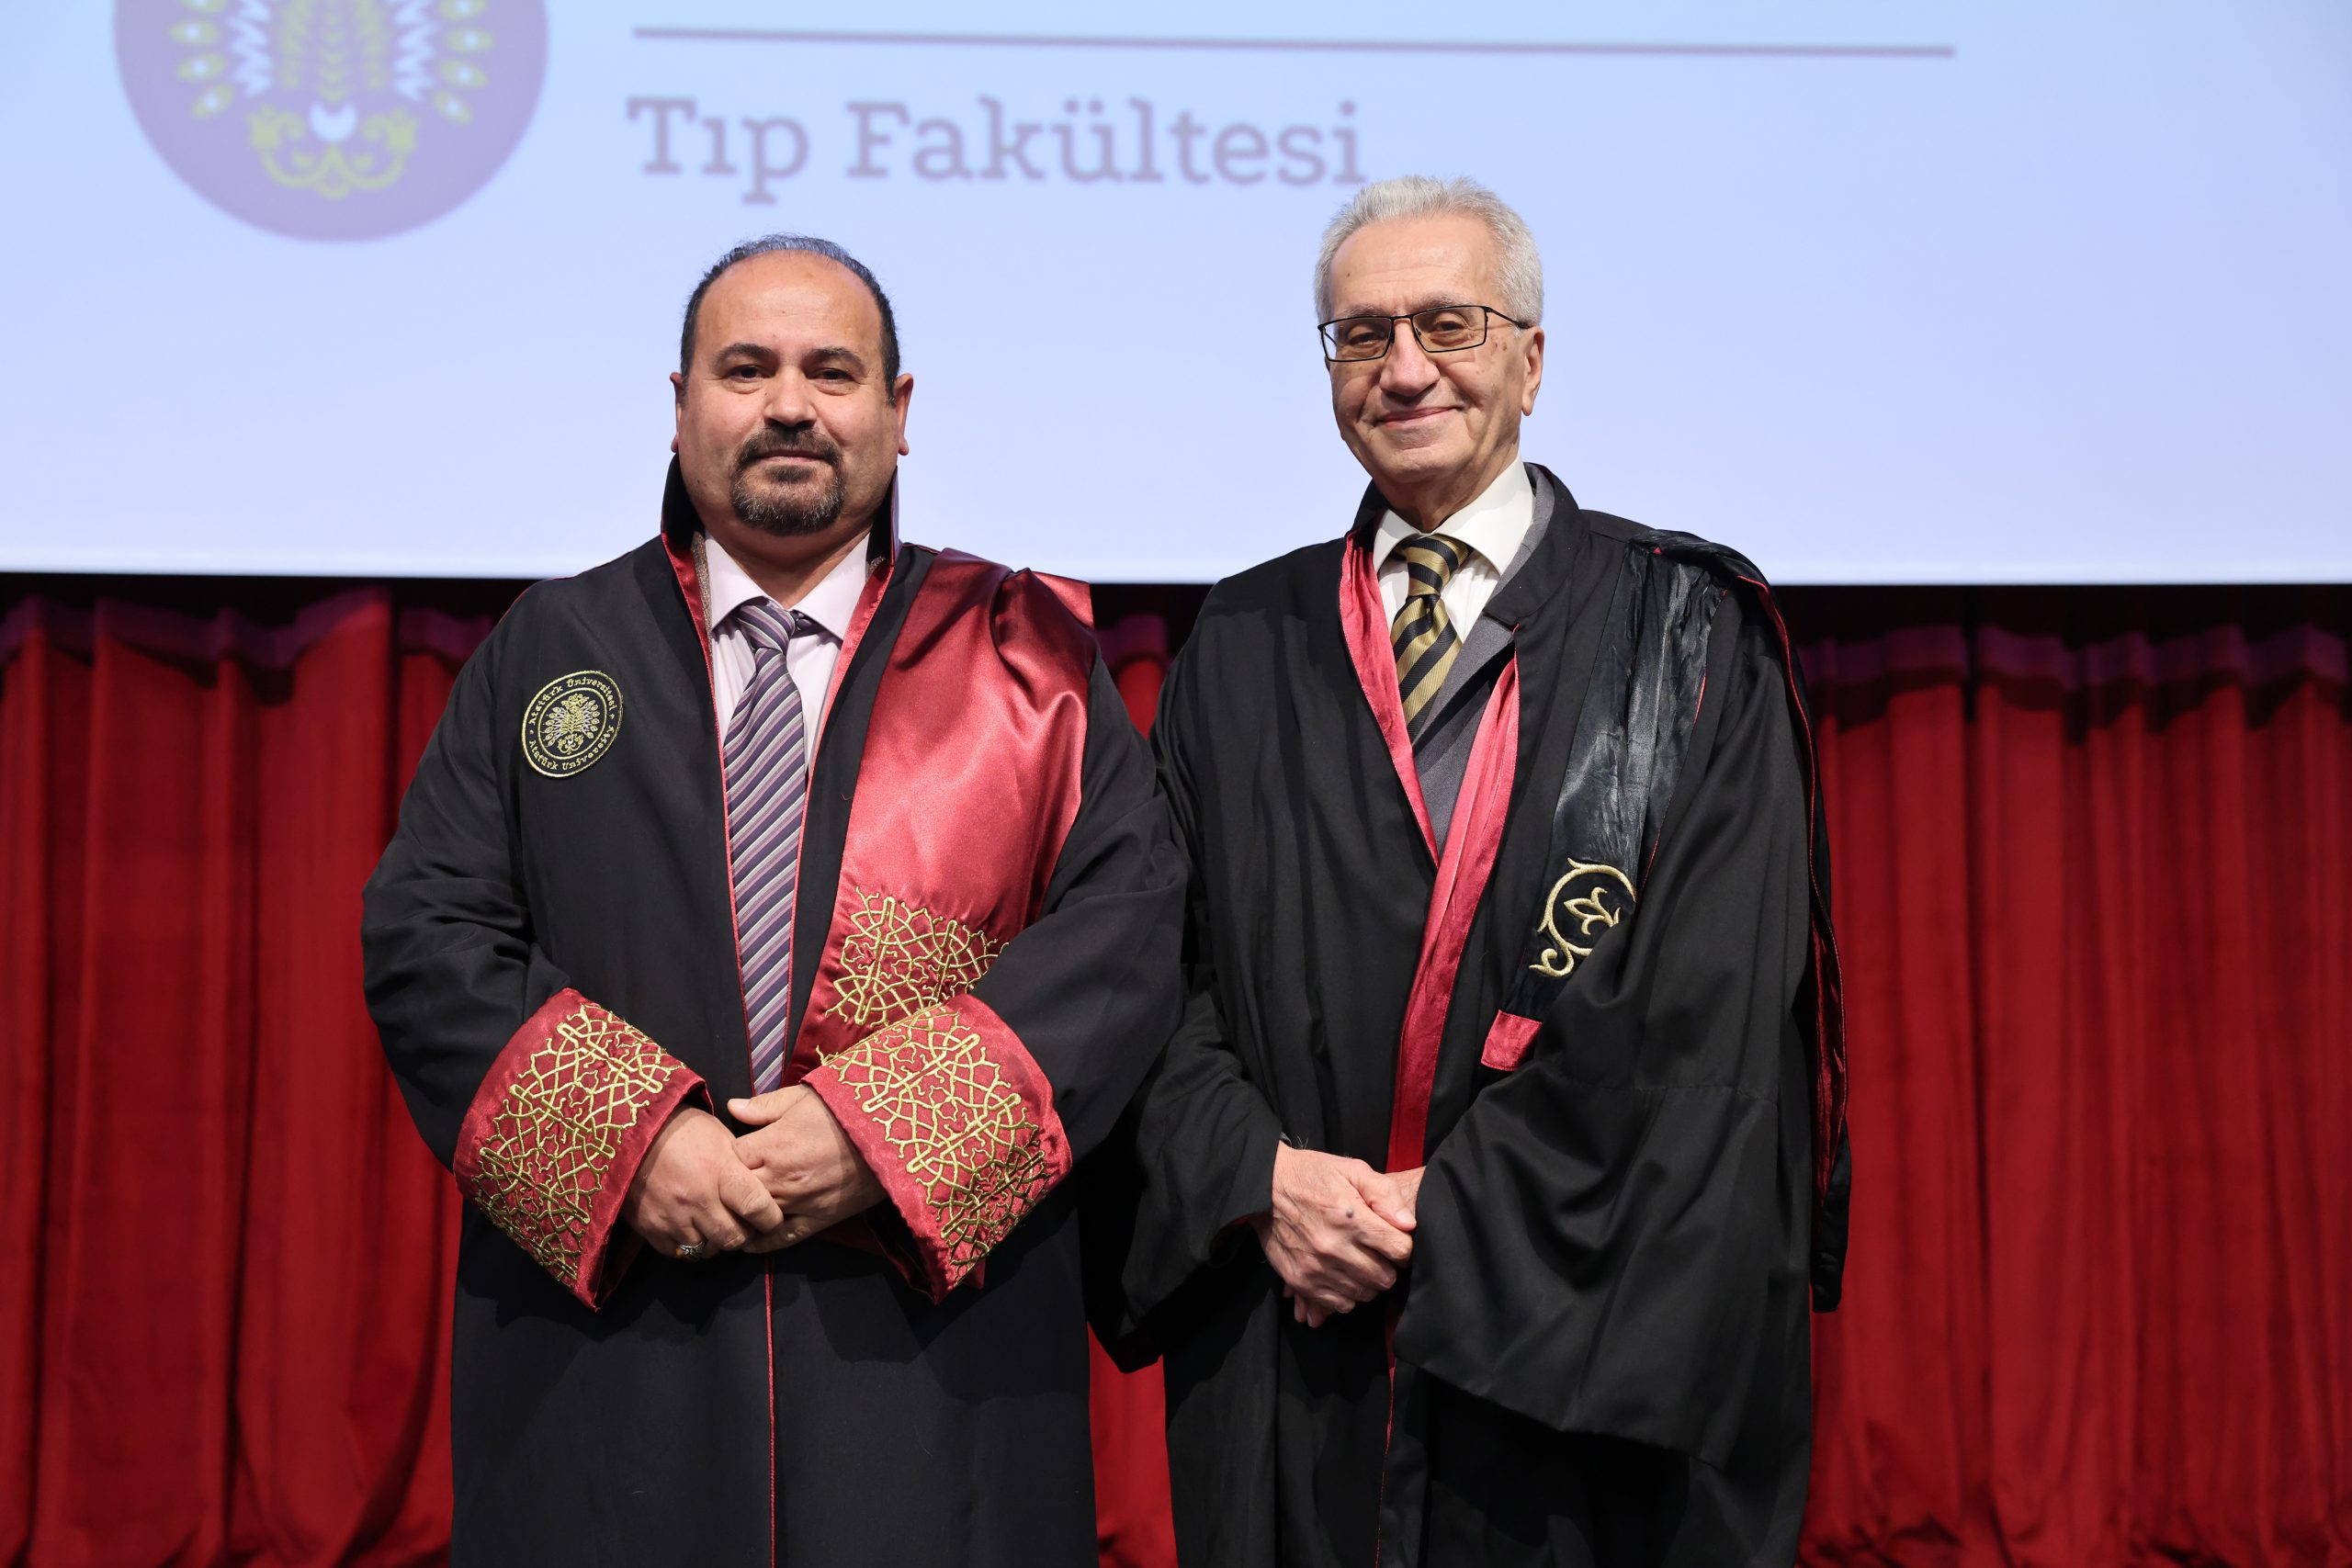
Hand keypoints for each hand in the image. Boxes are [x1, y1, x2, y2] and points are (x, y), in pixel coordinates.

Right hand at [624, 1105, 783, 1257]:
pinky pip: (679, 1253)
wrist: (631, 1133)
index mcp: (720, 1171)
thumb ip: (741, 1166)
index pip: (757, 1207)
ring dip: (714, 1241)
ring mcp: (673, 1217)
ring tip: (712, 1224)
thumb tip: (761, 1189)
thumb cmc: (682, 1130)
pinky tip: (690, 1228)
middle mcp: (699, 1199)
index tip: (771, 1217)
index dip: (770, 1218)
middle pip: (734, 1238)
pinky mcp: (651, 1229)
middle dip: (743, 1234)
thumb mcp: (720, 1137)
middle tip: (740, 1223)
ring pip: (707, 1250)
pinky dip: (688, 1245)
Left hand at [726, 1086, 885, 1251]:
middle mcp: (780, 1178)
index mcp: (773, 1145)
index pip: (730, 1157)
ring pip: (755, 1217)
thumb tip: (731, 1107)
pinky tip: (750, 1242)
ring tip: (731, 1213)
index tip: (731, 1152)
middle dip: (729, 1187)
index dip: (726, 1155)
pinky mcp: (819, 1219)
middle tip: (726, 1183)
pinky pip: (784, 1238)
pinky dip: (764, 1243)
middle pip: (736, 1191)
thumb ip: (764, 1106)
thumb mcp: (802, 1097)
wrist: (890, 1134)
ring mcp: (799, 1202)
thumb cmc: (845, 1110)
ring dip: (742, 1214)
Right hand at [1249, 1145, 1415, 1325]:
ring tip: (1359, 1263)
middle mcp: (1334, 1246)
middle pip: (1385, 1277)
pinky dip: (1348, 1295)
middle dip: (1388, 1266)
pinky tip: (1344, 1276)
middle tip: (1378, 1253)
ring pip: (1365, 1294)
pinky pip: (1340, 1305)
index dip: (1404, 1247)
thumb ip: (1385, 1194)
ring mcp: (1316, 1267)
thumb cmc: (1313, 1176)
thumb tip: (1409, 1224)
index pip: (1401, 1251)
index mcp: (1351, 1218)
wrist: (1265, 1187)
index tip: (1395, 1241)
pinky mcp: (1301, 1281)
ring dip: (1368, 1281)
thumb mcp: (1353, 1170)